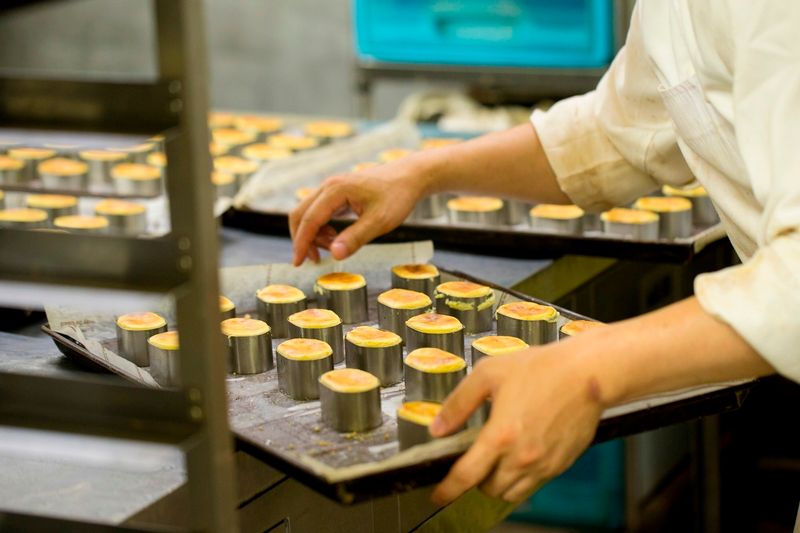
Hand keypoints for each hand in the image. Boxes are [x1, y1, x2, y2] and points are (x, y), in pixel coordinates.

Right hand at [289, 161, 428, 265]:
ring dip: (314, 235)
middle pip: (300, 214)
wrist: (410, 177)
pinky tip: (336, 238)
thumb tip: (333, 255)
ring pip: (309, 214)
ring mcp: (332, 188)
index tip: (297, 263)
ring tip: (333, 248)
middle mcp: (329, 186)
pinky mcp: (338, 193)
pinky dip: (322, 228)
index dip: (301, 243)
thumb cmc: (397, 197)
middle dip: (303, 239)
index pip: (308, 219)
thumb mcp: (379, 222)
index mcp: (335, 190)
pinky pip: (320, 212)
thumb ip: (355, 238)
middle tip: (314, 260)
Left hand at [429, 345, 604, 504]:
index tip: (439, 496)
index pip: (466, 476)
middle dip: (475, 481)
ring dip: (498, 484)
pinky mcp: (561, 465)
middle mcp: (522, 457)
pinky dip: (521, 480)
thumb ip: (459, 404)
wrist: (588, 374)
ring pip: (512, 494)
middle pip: (489, 489)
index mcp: (500, 435)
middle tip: (474, 461)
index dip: (447, 490)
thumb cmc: (541, 368)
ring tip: (496, 461)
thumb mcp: (488, 374)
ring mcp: (544, 465)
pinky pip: (534, 486)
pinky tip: (520, 456)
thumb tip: (438, 428)